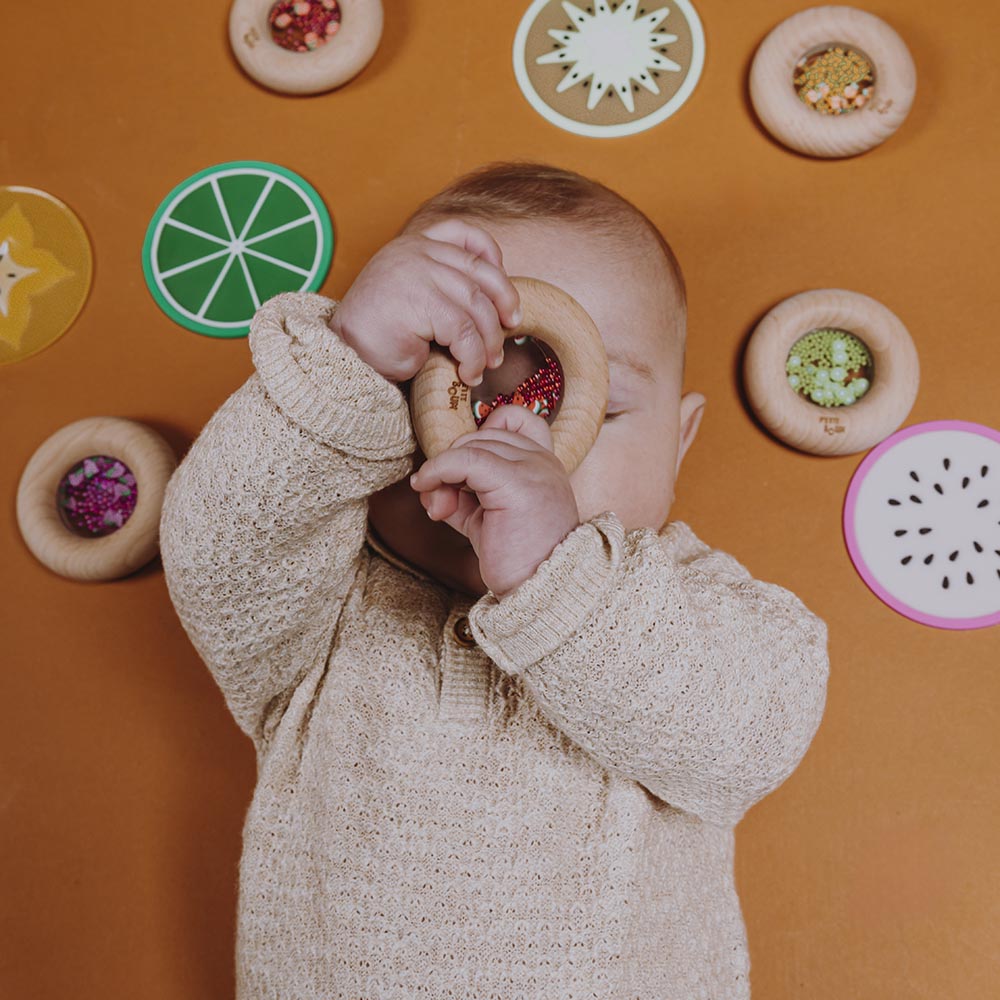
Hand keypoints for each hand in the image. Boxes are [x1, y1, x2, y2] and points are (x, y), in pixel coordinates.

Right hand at [327, 218, 521, 384]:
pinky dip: (473, 357)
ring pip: (476, 306)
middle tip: (510, 329)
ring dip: (489, 341)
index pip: (465, 235)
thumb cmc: (380, 335)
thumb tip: (497, 308)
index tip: (503, 292)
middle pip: (481, 272)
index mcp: (415, 245)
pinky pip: (464, 332)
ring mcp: (418, 273)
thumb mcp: (414, 297)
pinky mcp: (421, 301)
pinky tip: (468, 372)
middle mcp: (417, 252)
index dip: (494, 259)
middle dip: (504, 303)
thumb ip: (444, 287)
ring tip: (486, 364)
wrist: (344, 355)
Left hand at [409, 403, 580, 597]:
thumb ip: (460, 495)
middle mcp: (543, 461)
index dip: (480, 433)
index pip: (513, 419)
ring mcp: (533, 469)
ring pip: (470, 445)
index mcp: (544, 464)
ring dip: (442, 471)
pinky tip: (429, 492)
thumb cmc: (517, 561)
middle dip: (452, 461)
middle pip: (482, 434)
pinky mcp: (516, 483)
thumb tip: (426, 483)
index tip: (462, 469)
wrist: (541, 593)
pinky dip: (437, 471)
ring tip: (438, 507)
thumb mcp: (485, 519)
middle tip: (439, 500)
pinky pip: (464, 460)